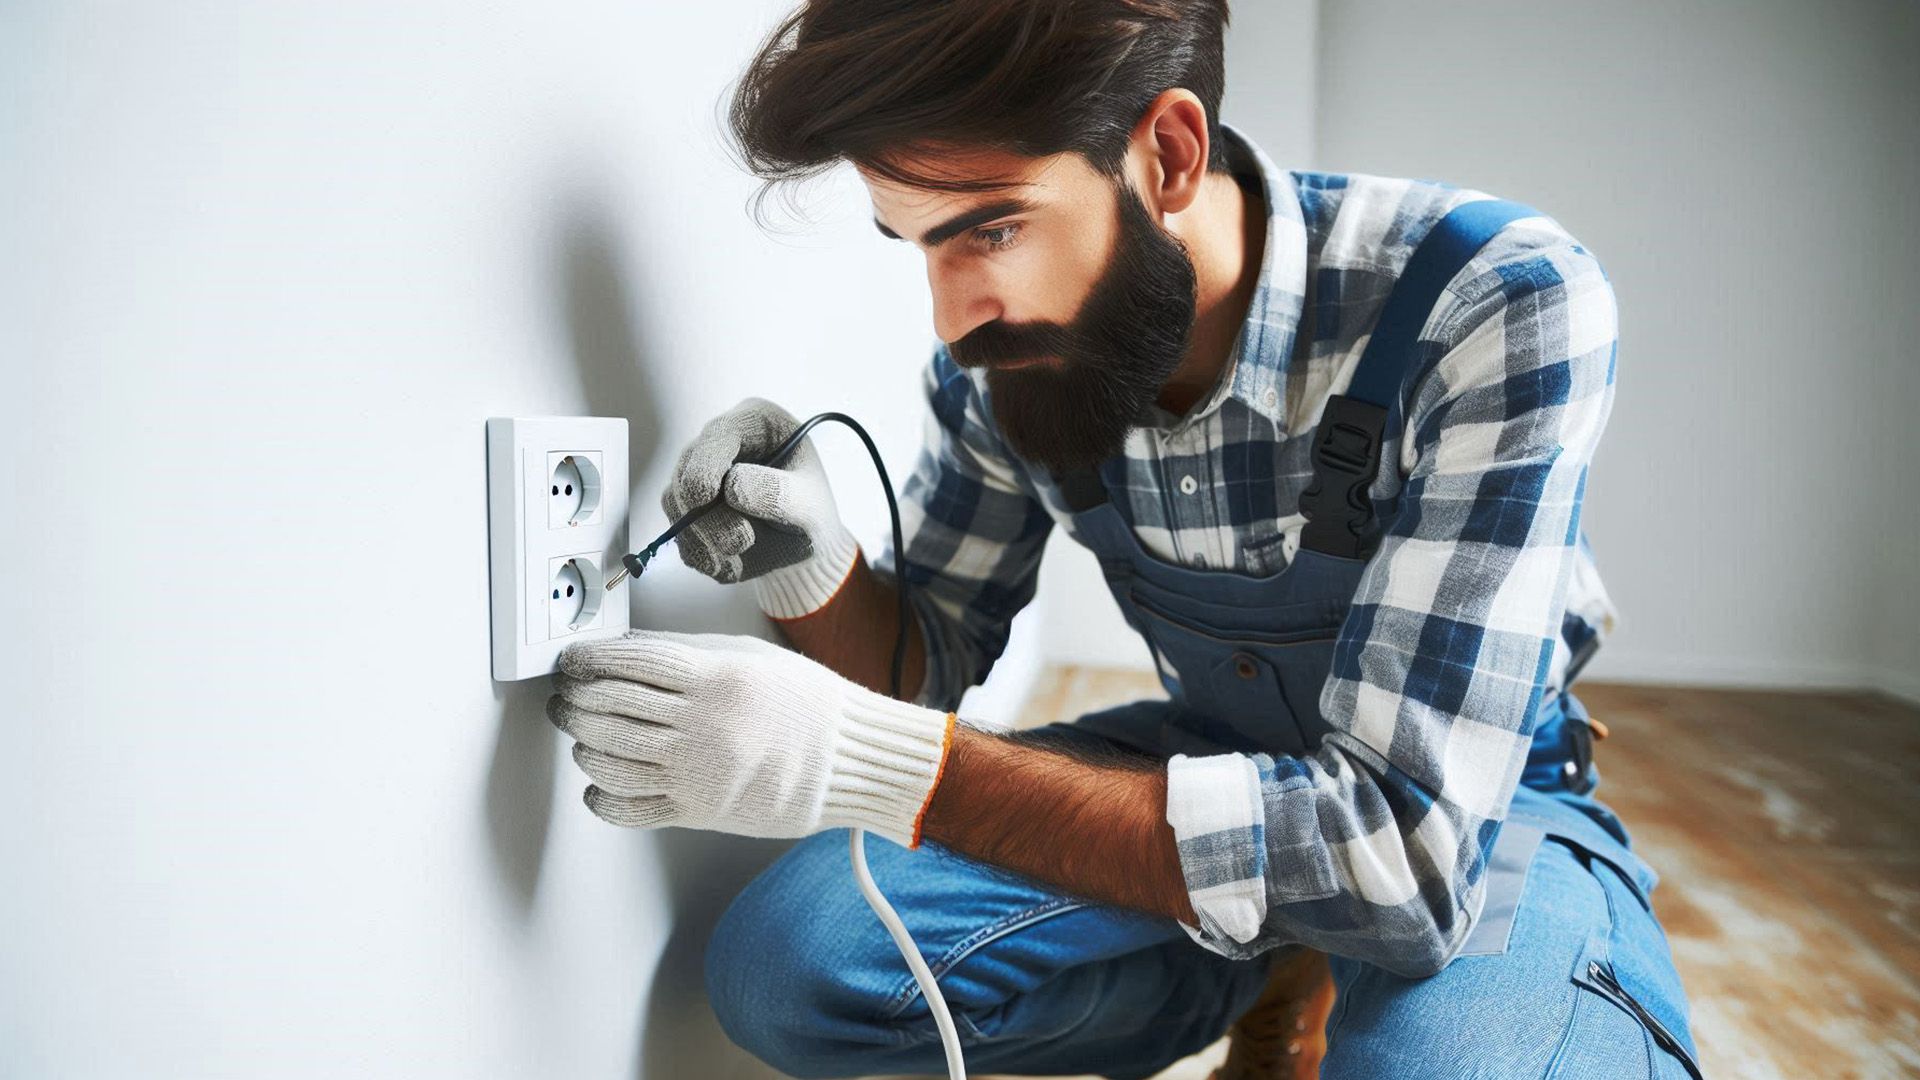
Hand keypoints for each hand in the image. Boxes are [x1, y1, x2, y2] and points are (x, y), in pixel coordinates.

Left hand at [546, 630, 955, 846]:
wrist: (849, 761)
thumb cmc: (808, 706)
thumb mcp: (750, 657)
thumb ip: (688, 653)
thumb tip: (628, 651)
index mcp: (715, 679)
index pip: (630, 663)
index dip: (589, 661)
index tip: (572, 662)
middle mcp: (702, 726)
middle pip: (610, 708)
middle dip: (576, 700)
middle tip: (566, 695)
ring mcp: (699, 772)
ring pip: (611, 758)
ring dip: (583, 743)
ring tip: (580, 733)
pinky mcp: (700, 810)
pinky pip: (632, 809)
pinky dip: (602, 797)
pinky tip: (598, 785)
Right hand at [663, 397, 859, 618]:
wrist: (800, 546)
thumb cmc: (810, 514)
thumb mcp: (810, 504)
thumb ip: (778, 493)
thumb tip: (731, 488)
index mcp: (753, 423)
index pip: (718, 434)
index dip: (706, 465)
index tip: (704, 497)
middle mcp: (717, 443)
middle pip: (687, 471)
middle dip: (708, 515)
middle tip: (742, 541)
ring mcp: (695, 476)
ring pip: (674, 504)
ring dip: (706, 538)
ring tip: (745, 549)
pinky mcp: (685, 510)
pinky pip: (678, 534)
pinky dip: (703, 554)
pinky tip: (732, 561)